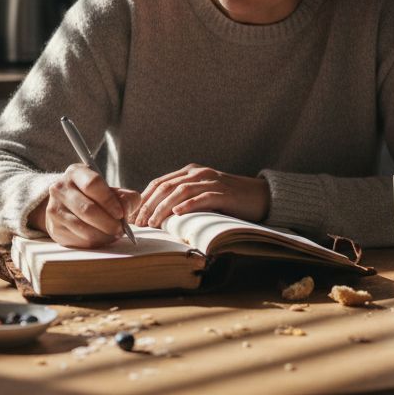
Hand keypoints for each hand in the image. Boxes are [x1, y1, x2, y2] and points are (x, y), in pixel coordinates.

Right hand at [30, 164, 141, 248]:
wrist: (67, 206)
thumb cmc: (94, 196)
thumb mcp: (110, 190)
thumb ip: (125, 197)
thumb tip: (126, 210)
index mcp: (76, 172)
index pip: (93, 184)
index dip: (109, 201)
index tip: (120, 214)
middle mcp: (60, 188)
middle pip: (87, 209)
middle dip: (108, 222)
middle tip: (120, 229)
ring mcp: (54, 208)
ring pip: (82, 227)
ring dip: (103, 235)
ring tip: (113, 234)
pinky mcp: (55, 228)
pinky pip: (78, 239)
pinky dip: (94, 242)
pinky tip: (101, 238)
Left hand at [133, 164, 269, 227]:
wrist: (259, 196)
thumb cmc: (228, 199)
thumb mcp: (201, 194)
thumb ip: (183, 198)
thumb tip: (156, 215)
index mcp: (190, 171)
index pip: (160, 182)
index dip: (144, 198)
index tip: (134, 215)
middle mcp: (198, 173)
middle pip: (166, 186)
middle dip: (150, 205)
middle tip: (139, 222)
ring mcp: (211, 181)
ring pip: (180, 191)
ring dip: (164, 207)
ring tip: (154, 222)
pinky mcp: (224, 192)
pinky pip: (202, 197)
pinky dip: (188, 204)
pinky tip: (178, 213)